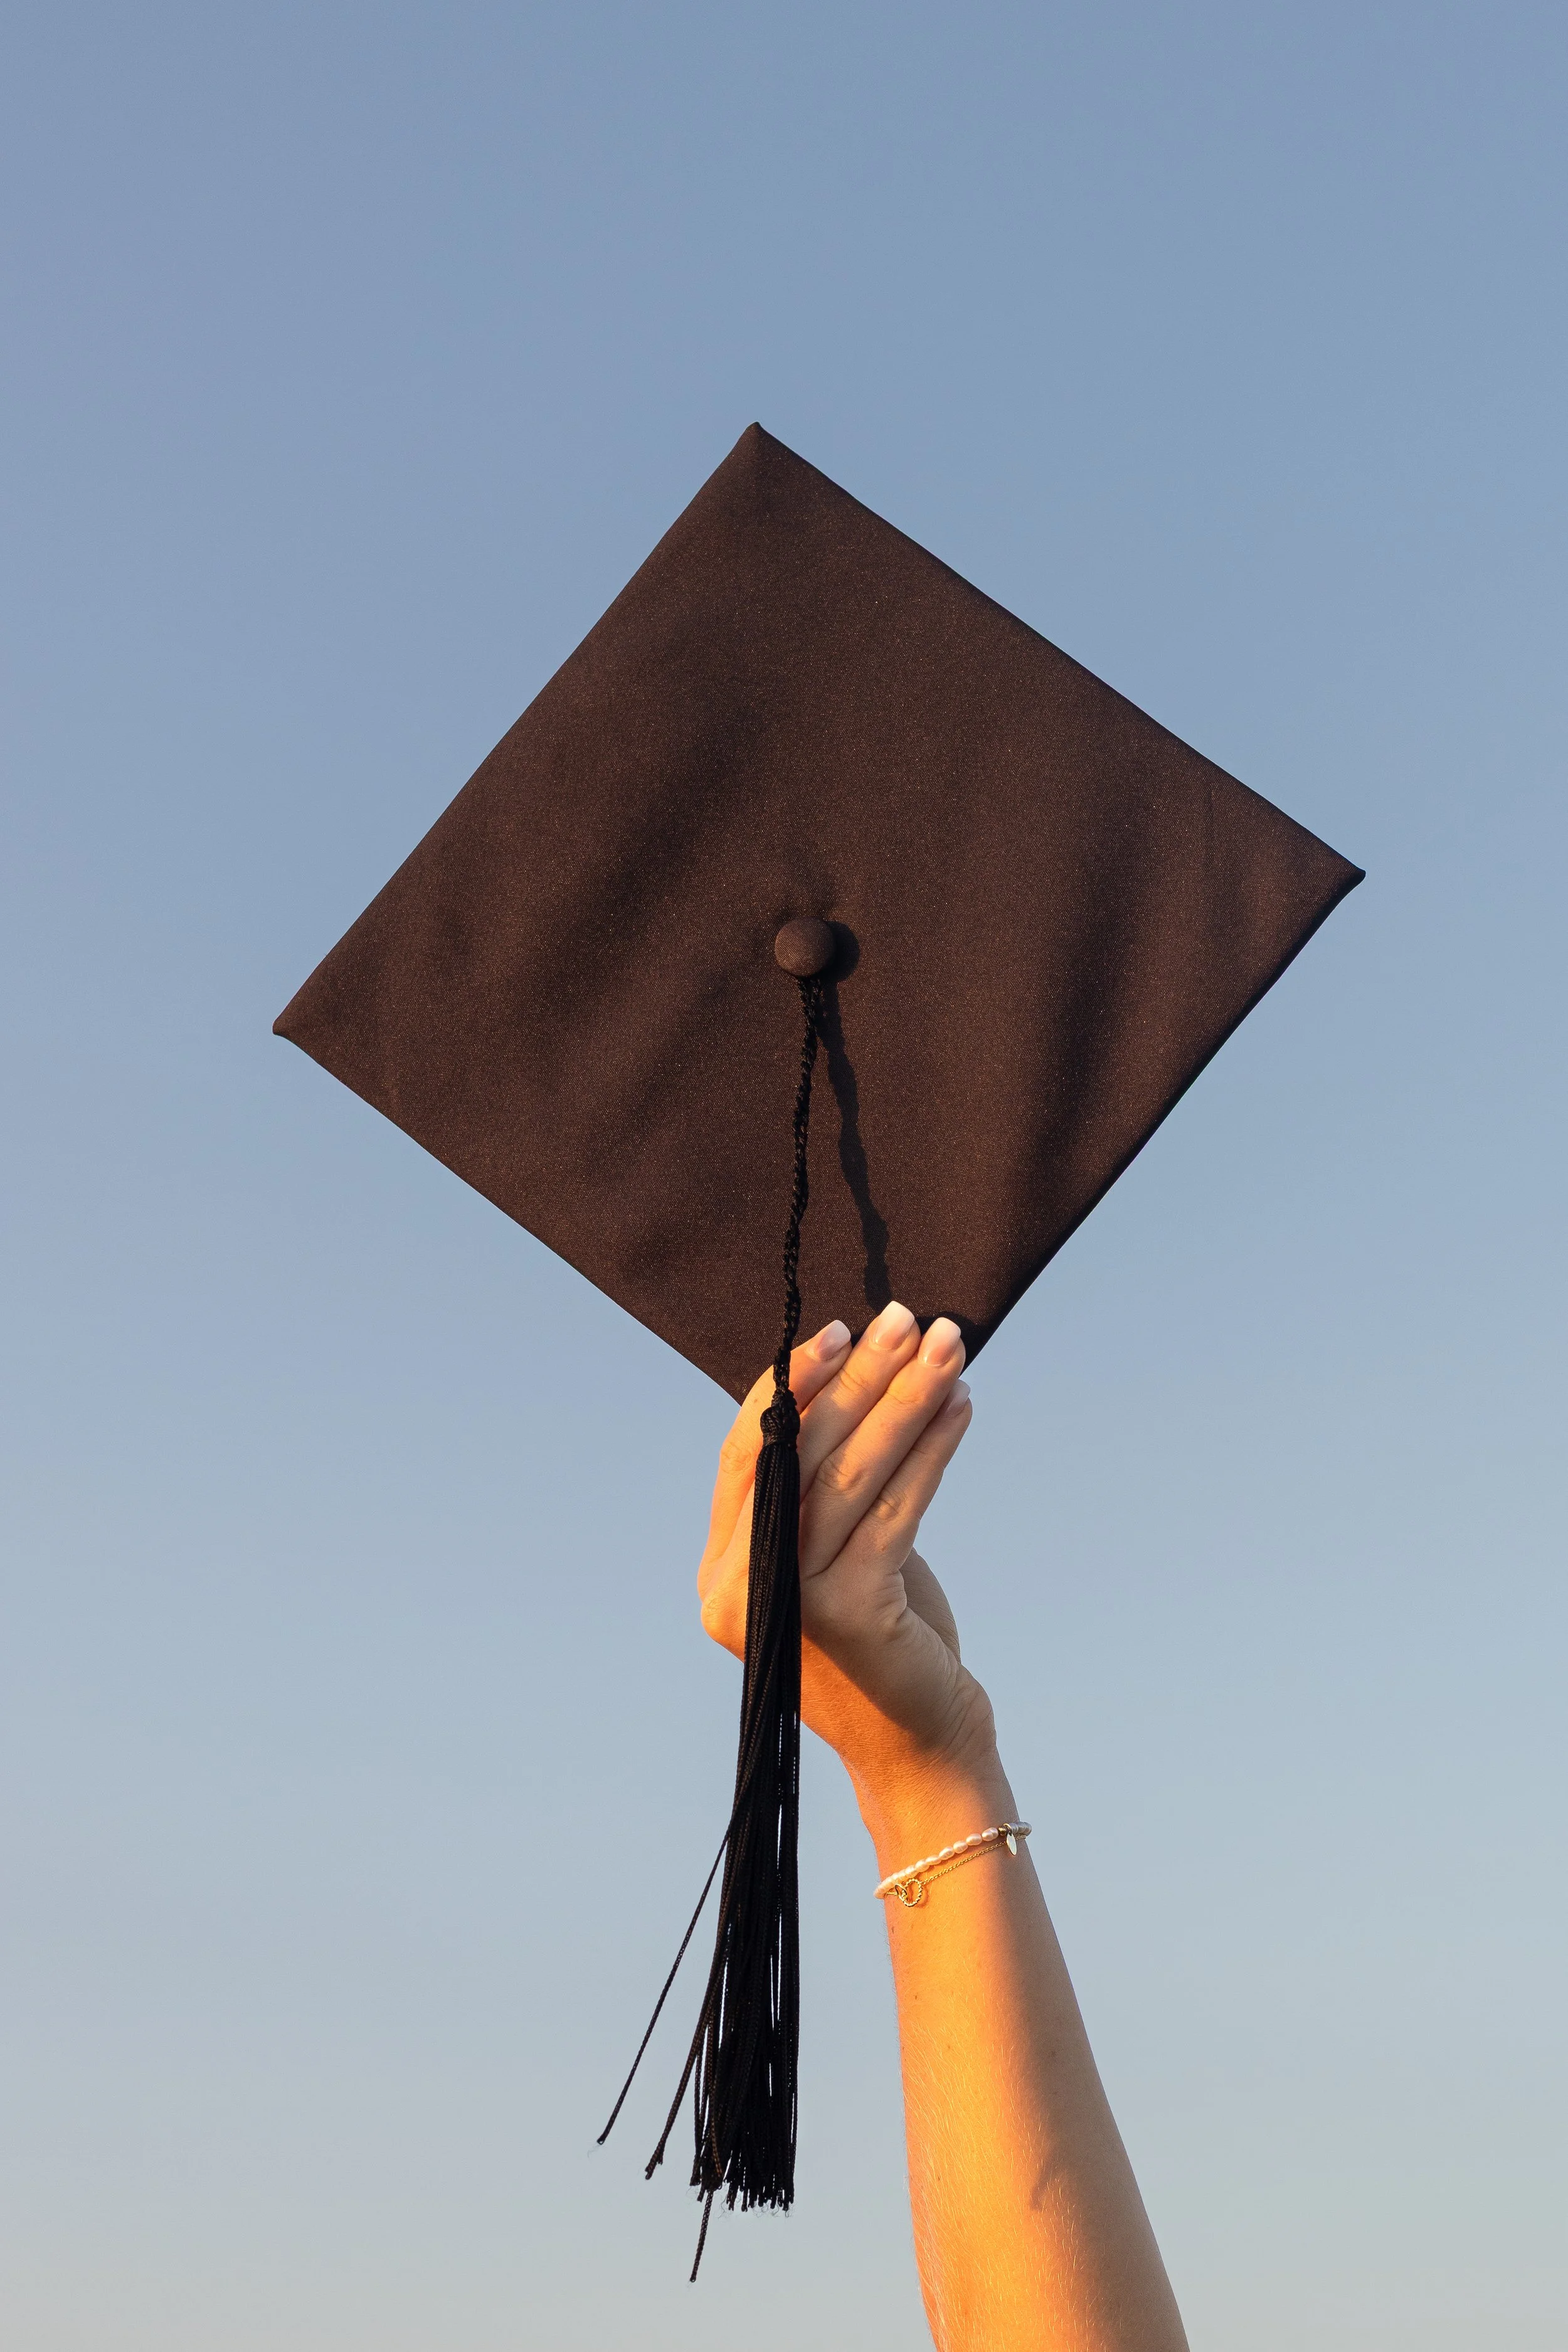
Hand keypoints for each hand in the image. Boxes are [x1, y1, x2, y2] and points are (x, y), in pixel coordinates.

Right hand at [697, 1303, 997, 1819]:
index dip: (787, 1386)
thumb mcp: (830, 1560)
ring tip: (949, 1348)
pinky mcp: (850, 1614)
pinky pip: (895, 1511)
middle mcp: (740, 1589)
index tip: (839, 1331)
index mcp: (721, 1572)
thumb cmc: (882, 1641)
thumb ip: (817, 1494)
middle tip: (907, 1318)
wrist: (920, 1748)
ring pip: (848, 1475)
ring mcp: (789, 1604)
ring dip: (904, 1400)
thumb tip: (855, 1379)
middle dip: (858, 1377)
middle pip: (798, 1454)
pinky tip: (962, 1409)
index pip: (745, 1456)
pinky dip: (932, 1451)